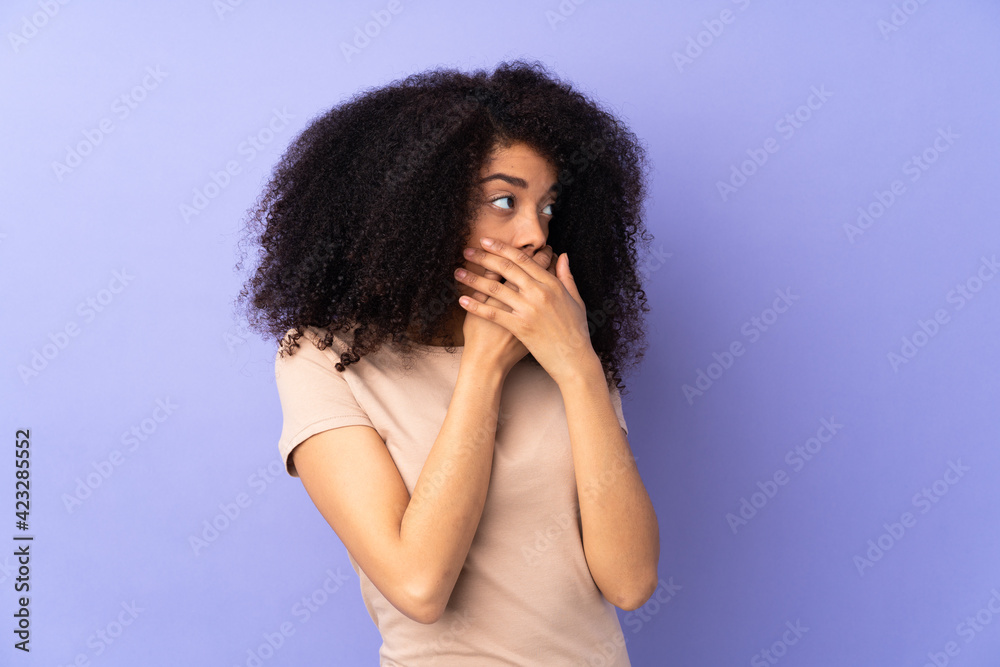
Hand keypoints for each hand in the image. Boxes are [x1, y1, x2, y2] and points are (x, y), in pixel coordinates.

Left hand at [456, 237, 593, 384]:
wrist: (574, 361)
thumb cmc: (576, 332)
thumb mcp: (576, 300)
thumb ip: (567, 276)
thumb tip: (562, 256)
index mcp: (552, 284)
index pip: (523, 259)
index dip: (502, 248)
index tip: (487, 242)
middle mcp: (539, 293)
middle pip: (506, 268)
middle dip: (484, 257)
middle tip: (467, 251)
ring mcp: (529, 310)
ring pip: (495, 288)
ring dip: (474, 279)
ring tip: (458, 273)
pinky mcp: (520, 327)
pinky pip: (493, 313)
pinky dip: (476, 306)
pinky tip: (462, 300)